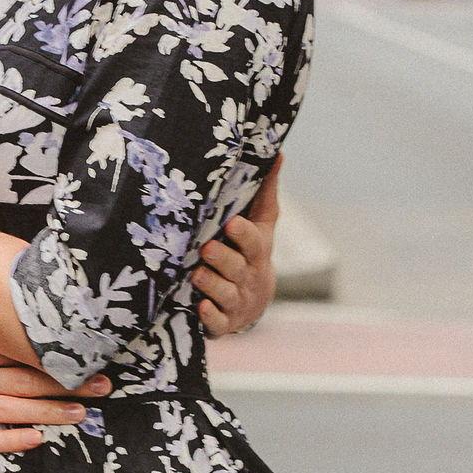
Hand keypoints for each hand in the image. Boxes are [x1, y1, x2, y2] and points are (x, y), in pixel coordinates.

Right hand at [0, 311, 89, 455]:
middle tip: (102, 386)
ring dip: (50, 413)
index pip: (21, 350)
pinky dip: (12, 440)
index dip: (56, 354)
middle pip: (26, 380)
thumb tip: (11, 306)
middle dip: (68, 384)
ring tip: (81, 414)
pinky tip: (37, 439)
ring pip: (12, 411)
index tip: (87, 354)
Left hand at [194, 179, 278, 338]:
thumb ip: (265, 191)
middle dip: (223, 258)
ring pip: (225, 294)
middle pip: (237, 268)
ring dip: (211, 285)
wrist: (251, 301)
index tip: (232, 223)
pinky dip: (210, 317)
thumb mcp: (261, 224)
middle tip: (207, 248)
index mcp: (257, 251)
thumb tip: (276, 150)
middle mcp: (248, 276)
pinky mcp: (224, 322)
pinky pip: (218, 323)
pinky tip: (200, 307)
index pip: (254, 242)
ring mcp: (237, 301)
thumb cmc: (250, 252)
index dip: (244, 234)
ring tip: (196, 274)